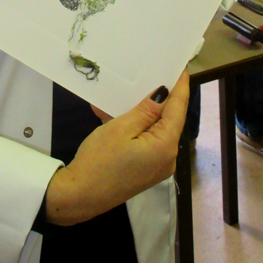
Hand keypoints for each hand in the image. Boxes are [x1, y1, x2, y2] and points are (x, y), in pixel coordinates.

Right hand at [46, 70, 189, 225]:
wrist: (80, 196)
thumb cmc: (99, 161)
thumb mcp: (120, 128)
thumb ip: (146, 110)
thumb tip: (164, 93)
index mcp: (165, 146)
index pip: (178, 109)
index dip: (180, 86)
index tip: (182, 66)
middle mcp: (168, 158)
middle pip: (169, 120)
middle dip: (160, 98)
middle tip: (156, 73)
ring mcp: (158, 166)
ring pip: (156, 130)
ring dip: (143, 112)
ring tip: (131, 92)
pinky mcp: (146, 170)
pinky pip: (147, 141)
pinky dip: (136, 127)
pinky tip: (117, 115)